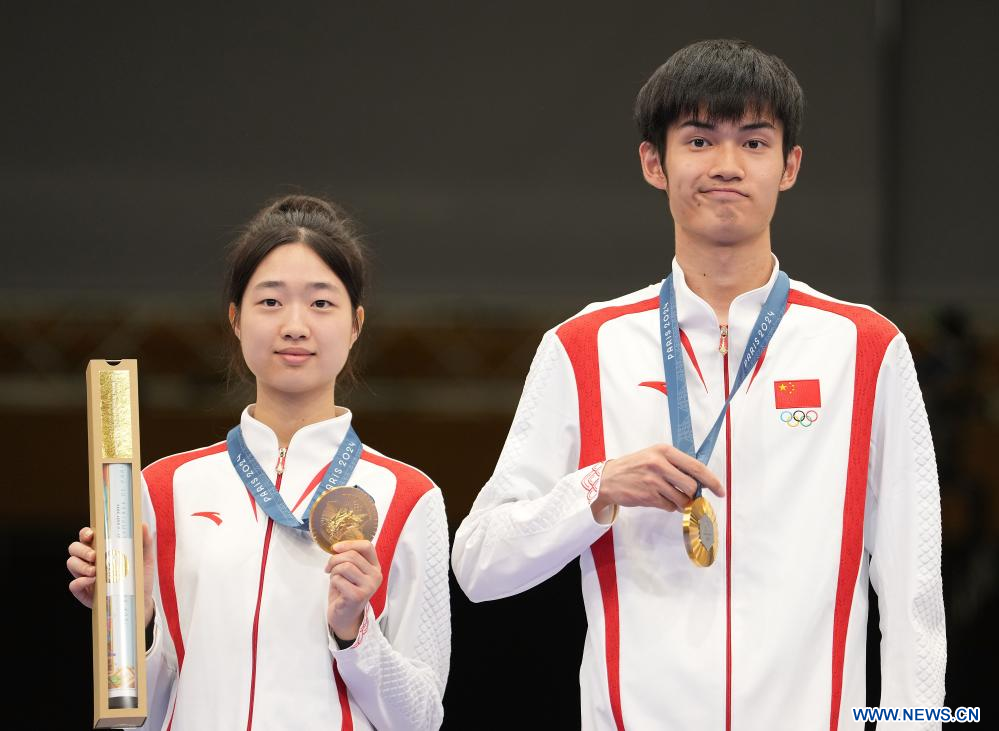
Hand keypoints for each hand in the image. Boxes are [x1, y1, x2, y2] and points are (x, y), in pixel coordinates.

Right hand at [67, 524, 155, 626]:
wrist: (140, 601)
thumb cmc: (140, 577)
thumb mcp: (145, 559)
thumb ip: (144, 542)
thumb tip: (142, 524)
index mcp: (102, 549)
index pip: (87, 536)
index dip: (85, 533)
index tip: (92, 534)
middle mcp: (90, 560)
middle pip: (74, 548)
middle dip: (82, 550)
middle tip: (95, 556)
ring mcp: (85, 576)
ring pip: (71, 563)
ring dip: (81, 566)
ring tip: (96, 571)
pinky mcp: (83, 592)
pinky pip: (73, 585)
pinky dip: (80, 582)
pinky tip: (91, 581)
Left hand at [324, 540, 381, 642]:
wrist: (344, 616)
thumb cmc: (345, 592)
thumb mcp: (351, 572)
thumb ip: (349, 558)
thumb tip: (336, 547)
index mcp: (375, 567)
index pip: (367, 546)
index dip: (349, 543)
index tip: (335, 548)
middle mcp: (376, 576)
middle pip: (352, 555)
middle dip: (335, 559)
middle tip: (328, 567)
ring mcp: (369, 586)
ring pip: (345, 566)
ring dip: (334, 571)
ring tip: (334, 578)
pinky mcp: (358, 596)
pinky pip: (339, 579)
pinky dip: (333, 582)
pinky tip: (336, 588)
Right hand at [591, 444, 724, 517]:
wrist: (608, 479)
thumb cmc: (635, 467)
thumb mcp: (654, 456)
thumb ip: (676, 464)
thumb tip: (701, 480)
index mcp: (664, 451)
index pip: (696, 466)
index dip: (712, 480)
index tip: (720, 490)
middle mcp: (659, 464)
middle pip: (691, 485)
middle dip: (693, 494)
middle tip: (689, 495)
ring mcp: (653, 481)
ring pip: (682, 499)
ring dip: (681, 502)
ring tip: (670, 496)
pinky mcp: (648, 496)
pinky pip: (669, 506)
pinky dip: (668, 505)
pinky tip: (658, 498)